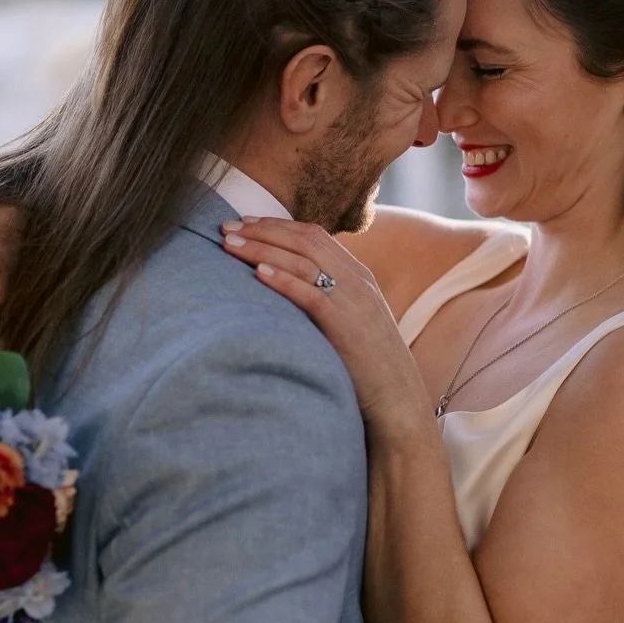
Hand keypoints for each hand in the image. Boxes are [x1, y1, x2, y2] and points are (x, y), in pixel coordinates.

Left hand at [221, 218, 432, 438]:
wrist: (397, 399)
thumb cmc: (367, 367)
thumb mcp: (350, 323)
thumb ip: (327, 301)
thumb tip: (289, 294)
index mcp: (358, 276)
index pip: (314, 236)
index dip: (277, 226)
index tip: (245, 224)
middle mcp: (357, 281)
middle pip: (305, 241)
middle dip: (262, 230)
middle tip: (225, 227)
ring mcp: (353, 301)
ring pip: (303, 262)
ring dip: (262, 249)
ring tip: (229, 244)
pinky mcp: (346, 326)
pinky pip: (312, 295)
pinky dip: (284, 281)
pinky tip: (258, 273)